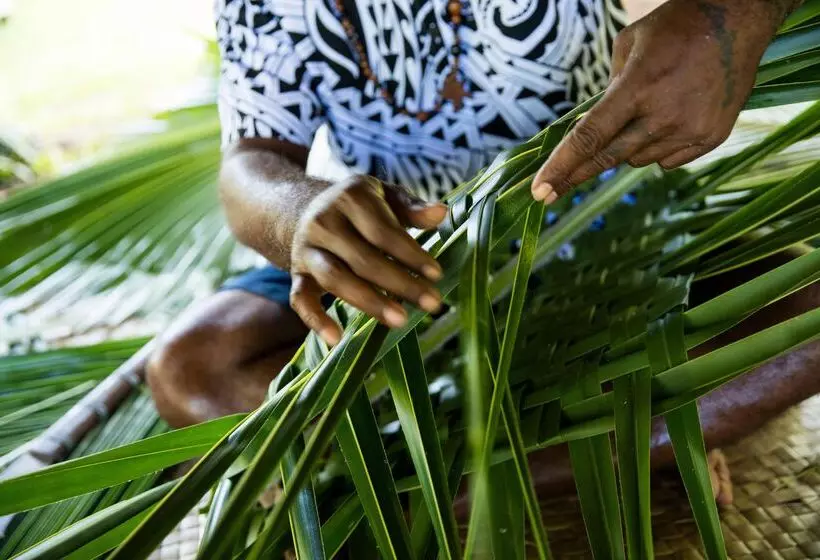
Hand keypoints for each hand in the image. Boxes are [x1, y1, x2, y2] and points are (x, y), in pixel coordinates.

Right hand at [289, 175, 447, 344]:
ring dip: (369, 302)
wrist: (306, 209)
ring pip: (335, 279)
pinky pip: (301, 299)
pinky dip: (315, 320)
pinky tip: (336, 339)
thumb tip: (440, 212)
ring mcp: (307, 248)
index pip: (383, 231)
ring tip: (400, 320)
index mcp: (350, 197)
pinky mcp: (298, 273)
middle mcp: (324, 222)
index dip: (410, 254)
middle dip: (399, 283)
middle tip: (432, 304)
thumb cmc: (360, 208)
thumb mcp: (386, 197)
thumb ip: (412, 208)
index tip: (436, 274)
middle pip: (363, 259)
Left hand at [532, 0, 782, 201]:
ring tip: (645, 114)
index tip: (540, 191)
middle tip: (548, 193)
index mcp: (638, 87)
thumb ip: (609, 89)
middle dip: (574, 176)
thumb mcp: (629, 44)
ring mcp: (690, 130)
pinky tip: (668, 121)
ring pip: (637, 160)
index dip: (561, 166)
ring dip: (626, 148)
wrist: (739, 22)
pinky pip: (667, 161)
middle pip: (608, 158)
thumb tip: (592, 126)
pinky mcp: (710, 139)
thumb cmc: (676, 27)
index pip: (590, 137)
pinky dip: (657, 148)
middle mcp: (663, 115)